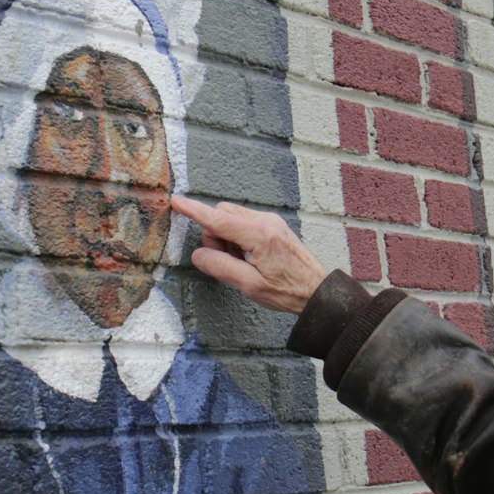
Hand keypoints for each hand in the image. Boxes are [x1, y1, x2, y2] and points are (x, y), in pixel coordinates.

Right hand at [170, 195, 329, 314]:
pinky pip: (244, 221)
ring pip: (232, 216)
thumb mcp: (249, 286)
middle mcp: (265, 222)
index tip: (177, 201)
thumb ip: (221, 267)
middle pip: (223, 213)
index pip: (218, 219)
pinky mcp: (273, 225)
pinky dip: (237, 235)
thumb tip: (199, 255)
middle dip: (214, 233)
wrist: (317, 291)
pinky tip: (247, 256)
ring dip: (225, 235)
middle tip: (224, 259)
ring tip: (239, 260)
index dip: (194, 211)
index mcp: (259, 235)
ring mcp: (271, 221)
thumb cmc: (287, 291)